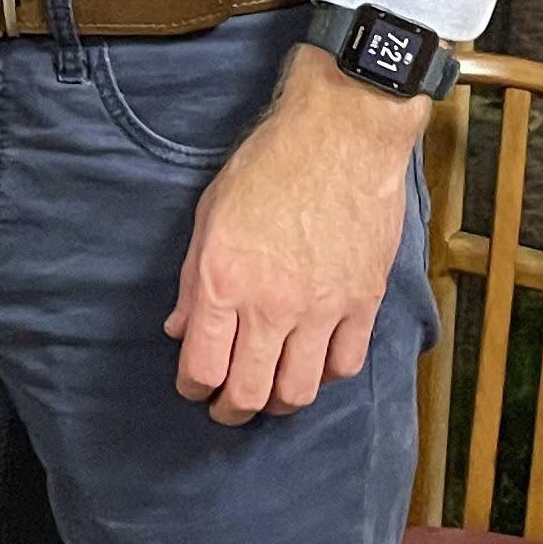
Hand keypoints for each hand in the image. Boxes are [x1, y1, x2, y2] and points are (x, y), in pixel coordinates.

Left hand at [165, 50, 428, 425]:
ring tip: (270, 393)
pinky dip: (325, 375)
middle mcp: (271, 305)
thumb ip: (191, 280)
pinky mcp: (363, 301)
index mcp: (223, 281)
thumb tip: (179, 328)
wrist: (342, 133)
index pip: (202, 367)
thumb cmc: (269, 164)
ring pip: (299, 392)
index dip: (193, 387)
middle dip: (231, 410)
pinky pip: (344, 365)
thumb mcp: (210, 214)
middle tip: (227, 406)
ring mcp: (321, 307)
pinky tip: (313, 362)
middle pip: (249, 394)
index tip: (195, 385)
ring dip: (278, 402)